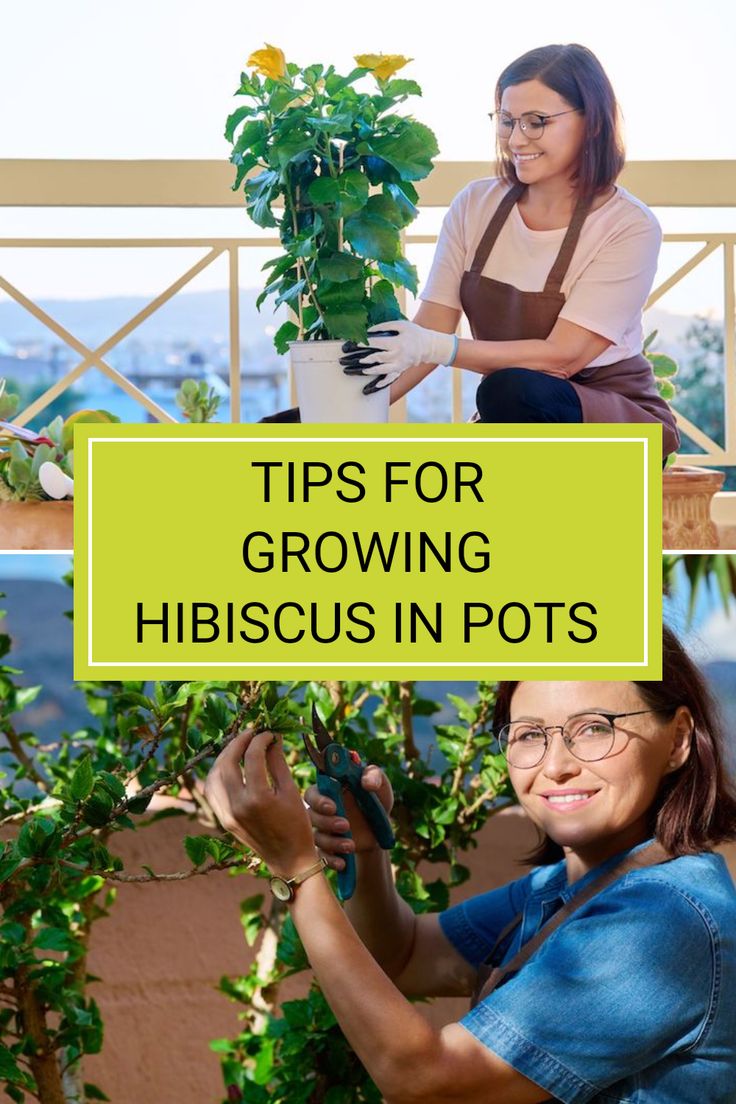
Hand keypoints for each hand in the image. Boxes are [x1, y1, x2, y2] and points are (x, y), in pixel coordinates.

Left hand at [204, 730, 317, 876]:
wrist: (288, 860)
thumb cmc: (296, 826)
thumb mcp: (291, 791)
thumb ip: (278, 762)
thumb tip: (273, 738)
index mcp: (257, 798)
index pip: (252, 756)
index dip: (260, 739)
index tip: (269, 733)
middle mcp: (237, 806)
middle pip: (227, 762)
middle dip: (238, 742)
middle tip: (251, 733)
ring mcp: (226, 814)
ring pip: (214, 775)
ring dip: (224, 756)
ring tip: (240, 746)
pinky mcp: (223, 819)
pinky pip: (212, 791)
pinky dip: (217, 774)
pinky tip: (230, 766)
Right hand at [306, 764, 393, 871]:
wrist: (382, 828)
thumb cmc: (377, 798)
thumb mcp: (380, 784)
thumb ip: (374, 776)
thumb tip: (366, 782)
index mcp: (330, 790)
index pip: (312, 793)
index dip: (318, 800)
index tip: (332, 807)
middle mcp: (322, 810)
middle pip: (311, 816)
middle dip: (326, 822)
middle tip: (345, 826)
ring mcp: (324, 830)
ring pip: (316, 837)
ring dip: (332, 842)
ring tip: (351, 845)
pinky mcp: (328, 848)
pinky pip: (321, 856)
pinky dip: (330, 861)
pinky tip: (343, 863)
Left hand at [340, 320, 456, 388]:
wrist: (428, 346)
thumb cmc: (414, 333)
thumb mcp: (401, 325)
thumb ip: (385, 326)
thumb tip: (369, 330)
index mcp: (397, 343)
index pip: (376, 343)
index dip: (363, 343)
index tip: (351, 344)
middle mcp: (397, 356)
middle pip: (377, 358)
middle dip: (361, 359)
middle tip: (347, 360)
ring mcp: (399, 365)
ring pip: (381, 370)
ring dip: (369, 371)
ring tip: (358, 370)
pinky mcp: (399, 371)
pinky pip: (390, 380)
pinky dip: (380, 384)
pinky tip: (370, 388)